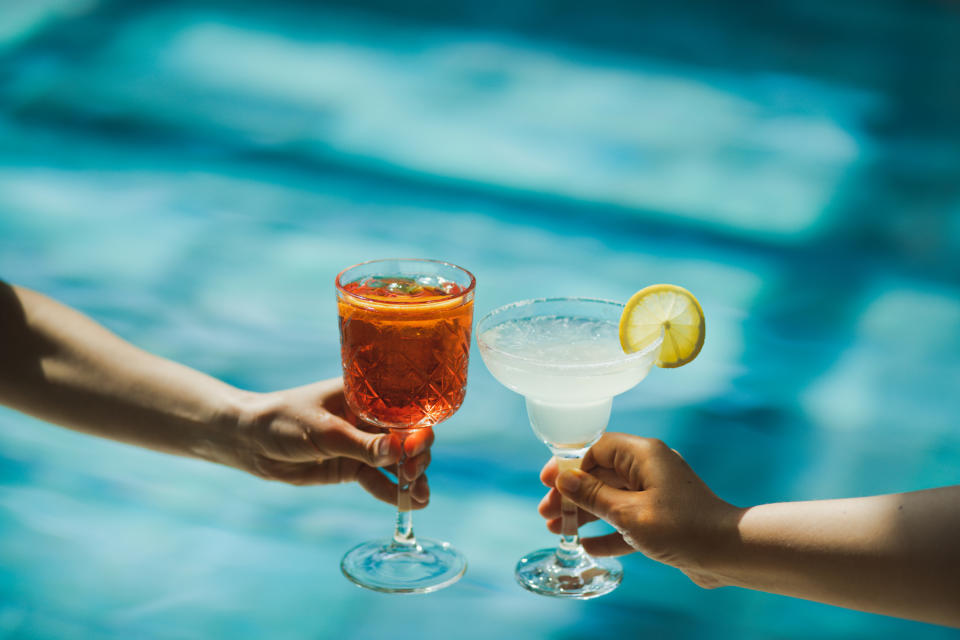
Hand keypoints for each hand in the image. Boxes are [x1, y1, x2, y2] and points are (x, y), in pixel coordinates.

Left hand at [224, 378, 431, 508]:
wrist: (251, 441)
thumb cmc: (284, 421)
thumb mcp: (324, 432)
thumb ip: (362, 445)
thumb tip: (399, 452)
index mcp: (365, 397)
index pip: (402, 410)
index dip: (416, 429)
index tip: (417, 448)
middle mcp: (368, 419)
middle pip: (405, 438)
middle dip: (416, 457)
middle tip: (414, 475)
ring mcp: (361, 445)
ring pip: (395, 463)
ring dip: (410, 479)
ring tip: (421, 498)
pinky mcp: (350, 467)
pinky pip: (377, 480)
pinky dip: (392, 492)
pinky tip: (409, 504)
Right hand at [538, 432, 739, 586]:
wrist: (729, 553)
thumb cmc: (682, 527)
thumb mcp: (629, 512)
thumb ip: (593, 495)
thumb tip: (564, 478)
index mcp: (643, 455)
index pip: (596, 449)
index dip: (568, 465)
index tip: (547, 482)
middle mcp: (650, 468)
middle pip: (600, 474)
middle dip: (571, 494)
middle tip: (547, 512)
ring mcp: (657, 493)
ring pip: (611, 499)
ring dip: (584, 514)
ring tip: (557, 530)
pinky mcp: (663, 518)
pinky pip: (627, 520)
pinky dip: (608, 531)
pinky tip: (588, 546)